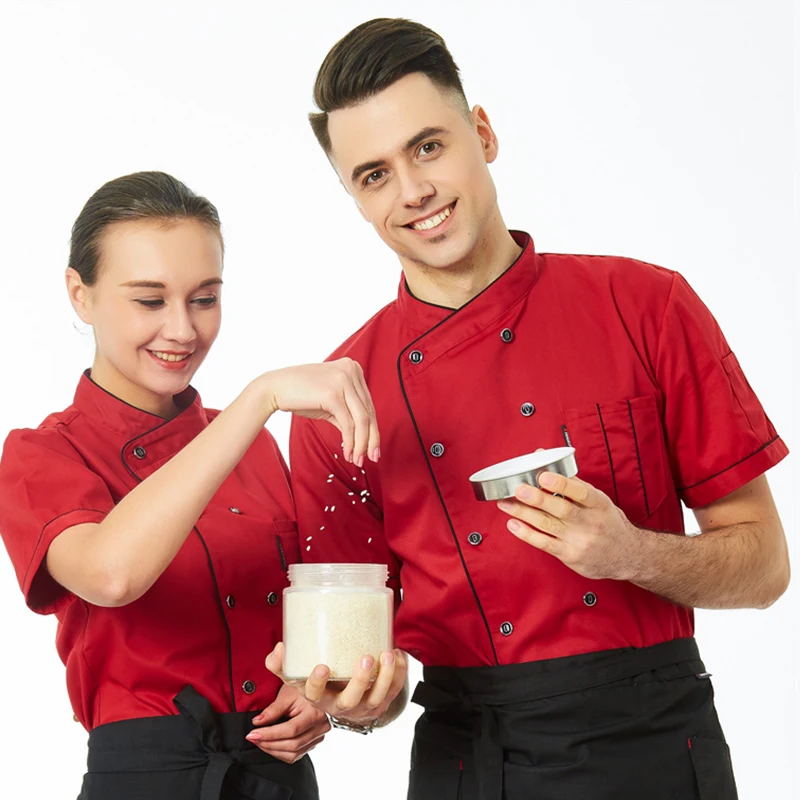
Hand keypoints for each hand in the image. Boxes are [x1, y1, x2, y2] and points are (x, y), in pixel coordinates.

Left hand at [245, 683, 329, 762]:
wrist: (315, 689)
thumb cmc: (302, 687)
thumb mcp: (287, 694)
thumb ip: (273, 710)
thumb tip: (257, 722)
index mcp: (316, 713)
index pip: (291, 730)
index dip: (270, 734)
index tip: (253, 733)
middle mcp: (320, 727)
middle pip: (293, 744)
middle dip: (269, 744)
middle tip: (253, 738)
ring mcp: (319, 737)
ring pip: (294, 753)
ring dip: (273, 750)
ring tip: (259, 742)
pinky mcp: (314, 742)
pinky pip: (296, 755)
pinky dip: (280, 753)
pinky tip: (270, 745)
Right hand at [259, 358, 378, 465]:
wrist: (273, 388)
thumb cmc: (300, 394)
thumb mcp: (330, 401)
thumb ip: (348, 413)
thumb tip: (365, 438)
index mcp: (353, 368)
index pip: (368, 404)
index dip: (373, 429)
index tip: (373, 448)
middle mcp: (351, 370)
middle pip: (369, 412)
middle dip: (371, 439)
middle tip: (372, 458)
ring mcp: (343, 380)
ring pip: (362, 420)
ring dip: (361, 444)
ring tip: (357, 459)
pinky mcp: (333, 393)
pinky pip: (348, 423)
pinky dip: (350, 441)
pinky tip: (347, 452)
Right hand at [265, 642, 407, 724]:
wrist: (344, 699)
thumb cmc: (322, 683)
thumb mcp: (299, 675)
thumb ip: (283, 664)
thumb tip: (280, 648)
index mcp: (319, 699)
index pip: (314, 696)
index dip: (317, 683)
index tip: (321, 666)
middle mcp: (342, 706)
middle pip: (350, 701)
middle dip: (360, 681)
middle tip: (366, 658)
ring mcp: (364, 706)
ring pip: (377, 697)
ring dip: (385, 676)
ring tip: (387, 653)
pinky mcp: (382, 701)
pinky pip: (394, 690)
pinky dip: (399, 672)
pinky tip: (398, 654)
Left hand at [496, 471, 637, 579]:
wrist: (627, 556)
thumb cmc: (607, 522)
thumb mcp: (599, 500)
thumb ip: (572, 481)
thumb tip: (543, 457)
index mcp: (599, 504)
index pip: (581, 492)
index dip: (561, 484)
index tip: (543, 475)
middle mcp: (590, 523)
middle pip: (562, 509)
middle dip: (538, 499)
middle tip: (518, 489)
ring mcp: (579, 541)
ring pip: (548, 525)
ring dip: (524, 513)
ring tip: (505, 503)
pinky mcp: (569, 555)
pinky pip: (545, 543)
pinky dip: (527, 534)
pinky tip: (513, 524)